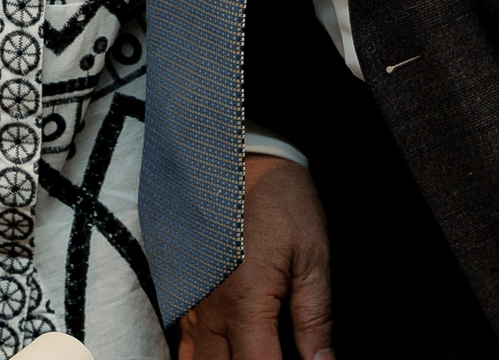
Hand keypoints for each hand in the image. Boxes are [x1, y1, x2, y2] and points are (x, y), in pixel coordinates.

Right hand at [176, 154, 332, 359]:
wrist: (244, 158)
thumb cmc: (283, 204)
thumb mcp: (313, 260)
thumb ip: (315, 320)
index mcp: (246, 303)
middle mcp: (210, 310)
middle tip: (273, 357)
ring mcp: (191, 302)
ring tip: (251, 352)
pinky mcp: (183, 293)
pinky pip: (184, 342)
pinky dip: (203, 356)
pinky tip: (227, 351)